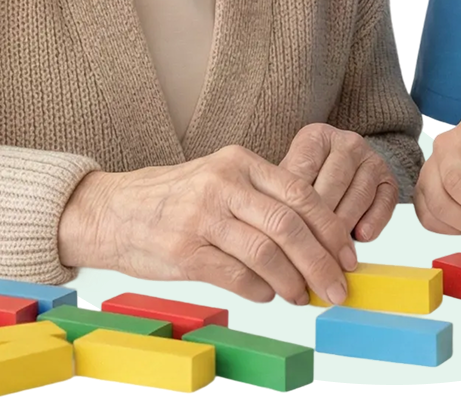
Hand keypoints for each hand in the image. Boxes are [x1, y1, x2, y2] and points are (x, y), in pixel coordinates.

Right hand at [59, 146, 357, 305]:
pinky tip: (269, 296)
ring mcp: (201, 218)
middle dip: (321, 261)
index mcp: (239, 162)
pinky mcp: (184, 252)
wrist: (112, 212)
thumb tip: (318, 240)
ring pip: (266, 253)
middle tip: (338, 288)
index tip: (348, 256)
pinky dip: (260, 291)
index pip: (300, 194)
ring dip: (293, 282)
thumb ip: (262, 199)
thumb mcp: (220, 179)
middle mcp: (223, 185)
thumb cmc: (176, 200)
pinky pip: (236, 277)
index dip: (331, 229)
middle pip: (289, 225)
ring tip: (303, 298)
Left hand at [276, 123, 398, 245]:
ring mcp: (372, 158)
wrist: (341, 174)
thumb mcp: (288, 181)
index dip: (293, 208)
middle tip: (308, 251)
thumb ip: (283, 199)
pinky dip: (374, 221)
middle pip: (333, 183)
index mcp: (315, 137)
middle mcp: (347, 142)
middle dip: (320, 221)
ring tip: (332, 252)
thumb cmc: (305, 184)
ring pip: (359, 194)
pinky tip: (362, 238)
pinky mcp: (390, 179)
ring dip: (346, 225)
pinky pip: (385, 201)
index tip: (285, 236)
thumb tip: (276, 234)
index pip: (303, 172)